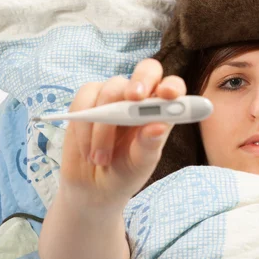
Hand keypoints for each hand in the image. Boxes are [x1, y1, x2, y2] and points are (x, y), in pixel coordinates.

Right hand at [58, 58, 185, 210]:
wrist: (92, 188)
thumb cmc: (124, 174)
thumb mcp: (140, 165)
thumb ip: (148, 146)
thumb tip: (158, 126)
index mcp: (161, 112)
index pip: (173, 88)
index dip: (172, 86)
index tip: (167, 95)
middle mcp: (140, 100)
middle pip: (146, 70)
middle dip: (140, 81)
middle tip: (133, 98)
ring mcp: (113, 96)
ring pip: (111, 89)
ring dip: (104, 126)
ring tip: (101, 159)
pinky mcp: (88, 100)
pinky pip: (85, 99)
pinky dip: (85, 126)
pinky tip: (87, 151)